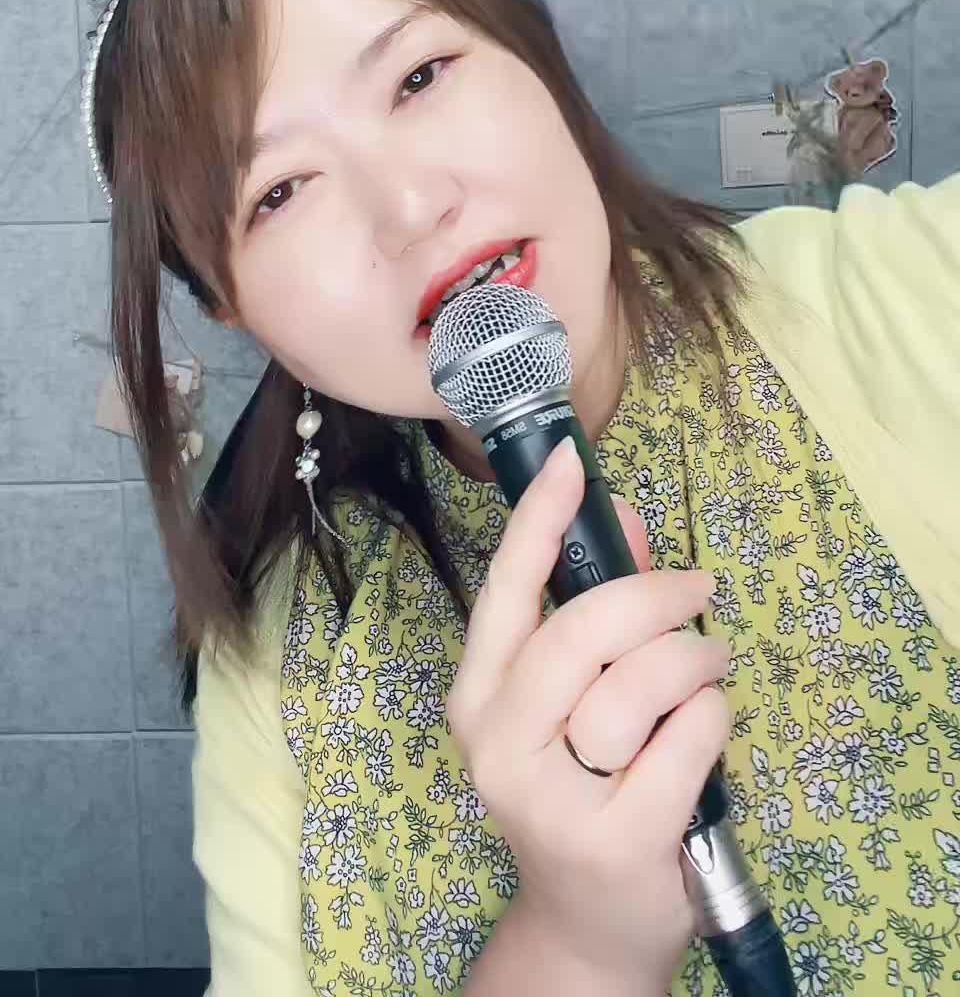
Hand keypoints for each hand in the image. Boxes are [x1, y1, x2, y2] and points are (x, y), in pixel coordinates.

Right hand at [446, 438, 729, 990]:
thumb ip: (595, 604)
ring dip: (693, 657)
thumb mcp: (576, 699)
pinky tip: (704, 728)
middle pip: (583, 631)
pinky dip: (712, 716)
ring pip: (641, 682)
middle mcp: (499, 745)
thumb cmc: (584, 788)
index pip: (505, 591)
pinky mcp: (618, 838)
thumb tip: (624, 512)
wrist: (590, 924)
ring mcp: (554, 798)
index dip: (538, 519)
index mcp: (478, 699)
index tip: (569, 457)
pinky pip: (688, 736)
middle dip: (654, 595)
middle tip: (697, 587)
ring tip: (708, 666)